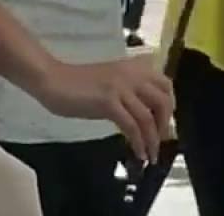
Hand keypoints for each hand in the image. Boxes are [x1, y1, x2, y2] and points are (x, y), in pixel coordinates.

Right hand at [33, 55, 173, 162]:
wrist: (53, 80)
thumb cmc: (78, 83)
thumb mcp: (112, 81)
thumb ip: (130, 92)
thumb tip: (146, 113)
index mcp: (135, 68)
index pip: (165, 85)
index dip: (170, 106)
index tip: (165, 124)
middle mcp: (132, 75)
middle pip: (163, 101)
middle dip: (165, 124)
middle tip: (160, 141)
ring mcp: (121, 88)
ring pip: (148, 117)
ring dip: (152, 140)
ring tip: (151, 155)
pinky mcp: (108, 103)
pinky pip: (131, 126)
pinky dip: (138, 142)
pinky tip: (138, 152)